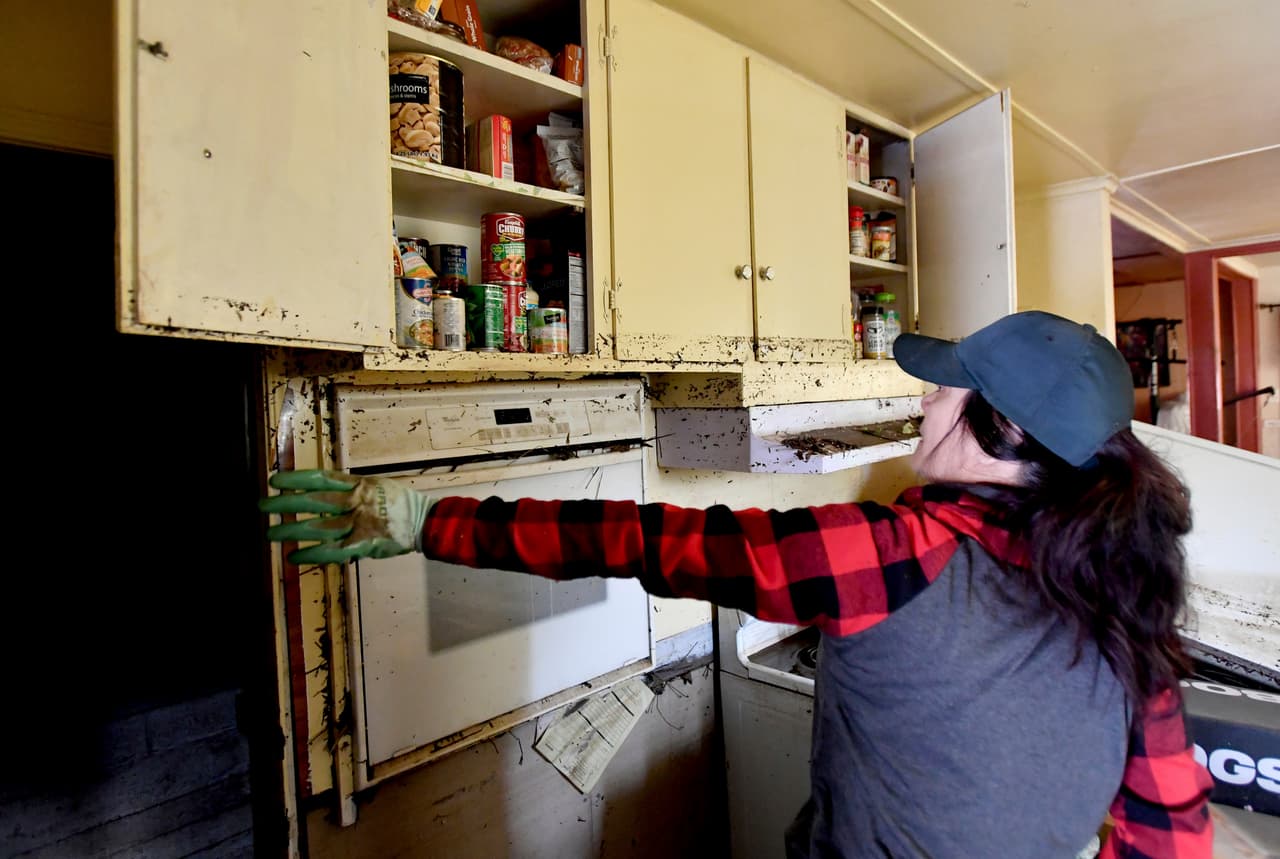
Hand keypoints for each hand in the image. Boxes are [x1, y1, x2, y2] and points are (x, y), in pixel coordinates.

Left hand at [259, 470, 430, 563]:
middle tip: (263, 506)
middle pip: (316, 501)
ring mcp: (360, 523)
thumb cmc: (400, 503)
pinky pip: (334, 550)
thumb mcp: (376, 486)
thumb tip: (322, 489)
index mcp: (359, 484)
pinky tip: (294, 556)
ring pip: (320, 527)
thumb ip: (351, 489)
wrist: (426, 522)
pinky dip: (312, 553)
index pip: (322, 478)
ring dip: (293, 530)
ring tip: (270, 534)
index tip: (274, 481)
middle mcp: (357, 501)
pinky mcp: (364, 544)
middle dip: (287, 504)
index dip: (296, 479)